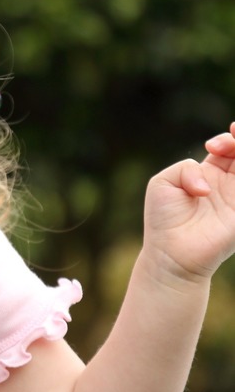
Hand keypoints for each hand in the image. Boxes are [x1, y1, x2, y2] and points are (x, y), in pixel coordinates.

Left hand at [142, 121, 234, 282]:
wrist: (170, 252)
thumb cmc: (164, 218)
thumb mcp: (164, 182)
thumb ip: (185, 169)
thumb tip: (208, 186)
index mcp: (209, 173)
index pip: (228, 148)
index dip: (228, 140)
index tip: (212, 146)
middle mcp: (229, 185)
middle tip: (232, 139)